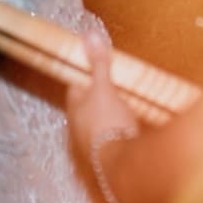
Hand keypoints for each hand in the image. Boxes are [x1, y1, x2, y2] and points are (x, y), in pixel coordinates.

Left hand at [65, 31, 140, 181]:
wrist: (120, 167)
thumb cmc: (108, 123)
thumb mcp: (105, 89)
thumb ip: (99, 64)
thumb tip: (89, 34)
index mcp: (74, 110)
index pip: (75, 88)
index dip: (84, 78)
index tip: (95, 71)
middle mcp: (77, 130)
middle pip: (85, 111)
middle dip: (97, 102)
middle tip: (114, 92)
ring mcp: (89, 148)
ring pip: (96, 130)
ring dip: (107, 123)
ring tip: (124, 115)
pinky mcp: (103, 163)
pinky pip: (109, 146)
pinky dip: (116, 140)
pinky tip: (128, 139)